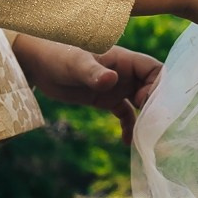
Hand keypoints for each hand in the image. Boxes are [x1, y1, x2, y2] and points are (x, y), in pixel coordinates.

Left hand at [9, 35, 165, 135]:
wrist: (38, 64)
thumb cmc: (57, 55)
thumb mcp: (75, 64)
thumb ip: (93, 72)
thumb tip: (111, 80)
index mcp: (124, 59)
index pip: (155, 70)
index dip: (158, 86)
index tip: (144, 102)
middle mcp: (125, 72)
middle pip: (153, 88)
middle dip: (156, 106)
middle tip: (151, 126)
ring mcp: (116, 86)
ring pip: (142, 103)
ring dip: (145, 119)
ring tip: (146, 138)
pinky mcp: (105, 99)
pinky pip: (125, 114)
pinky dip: (129, 127)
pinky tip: (127, 142)